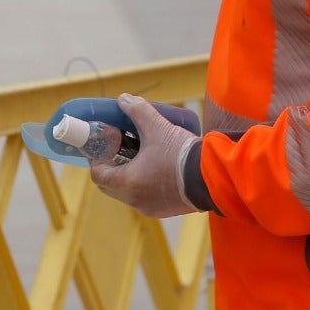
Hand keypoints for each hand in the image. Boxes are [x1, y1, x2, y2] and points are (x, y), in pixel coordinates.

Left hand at [88, 94, 201, 218]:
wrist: (213, 176)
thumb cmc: (181, 154)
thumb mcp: (158, 127)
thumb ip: (137, 110)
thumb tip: (124, 99)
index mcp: (127, 183)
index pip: (98, 175)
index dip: (97, 159)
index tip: (104, 146)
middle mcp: (135, 200)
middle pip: (111, 185)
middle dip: (112, 166)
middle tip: (119, 148)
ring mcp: (151, 208)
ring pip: (128, 193)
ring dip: (129, 176)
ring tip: (140, 155)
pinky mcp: (165, 210)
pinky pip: (145, 198)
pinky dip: (144, 185)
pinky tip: (156, 168)